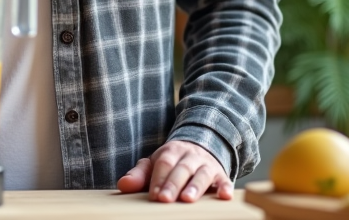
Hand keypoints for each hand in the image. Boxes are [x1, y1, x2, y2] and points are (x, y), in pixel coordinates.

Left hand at [116, 140, 233, 202]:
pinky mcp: (222, 175)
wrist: (200, 148)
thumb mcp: (155, 163)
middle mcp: (191, 156)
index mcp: (172, 151)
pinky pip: (225, 180)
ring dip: (196, 186)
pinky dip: (226, 187)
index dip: (159, 179)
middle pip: (182, 168)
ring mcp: (207, 165)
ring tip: (188, 199)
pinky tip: (224, 196)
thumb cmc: (172, 162)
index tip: (154, 195)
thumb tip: (123, 185)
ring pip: (203, 174)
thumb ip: (139, 174)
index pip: (164, 163)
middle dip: (173, 184)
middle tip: (165, 199)